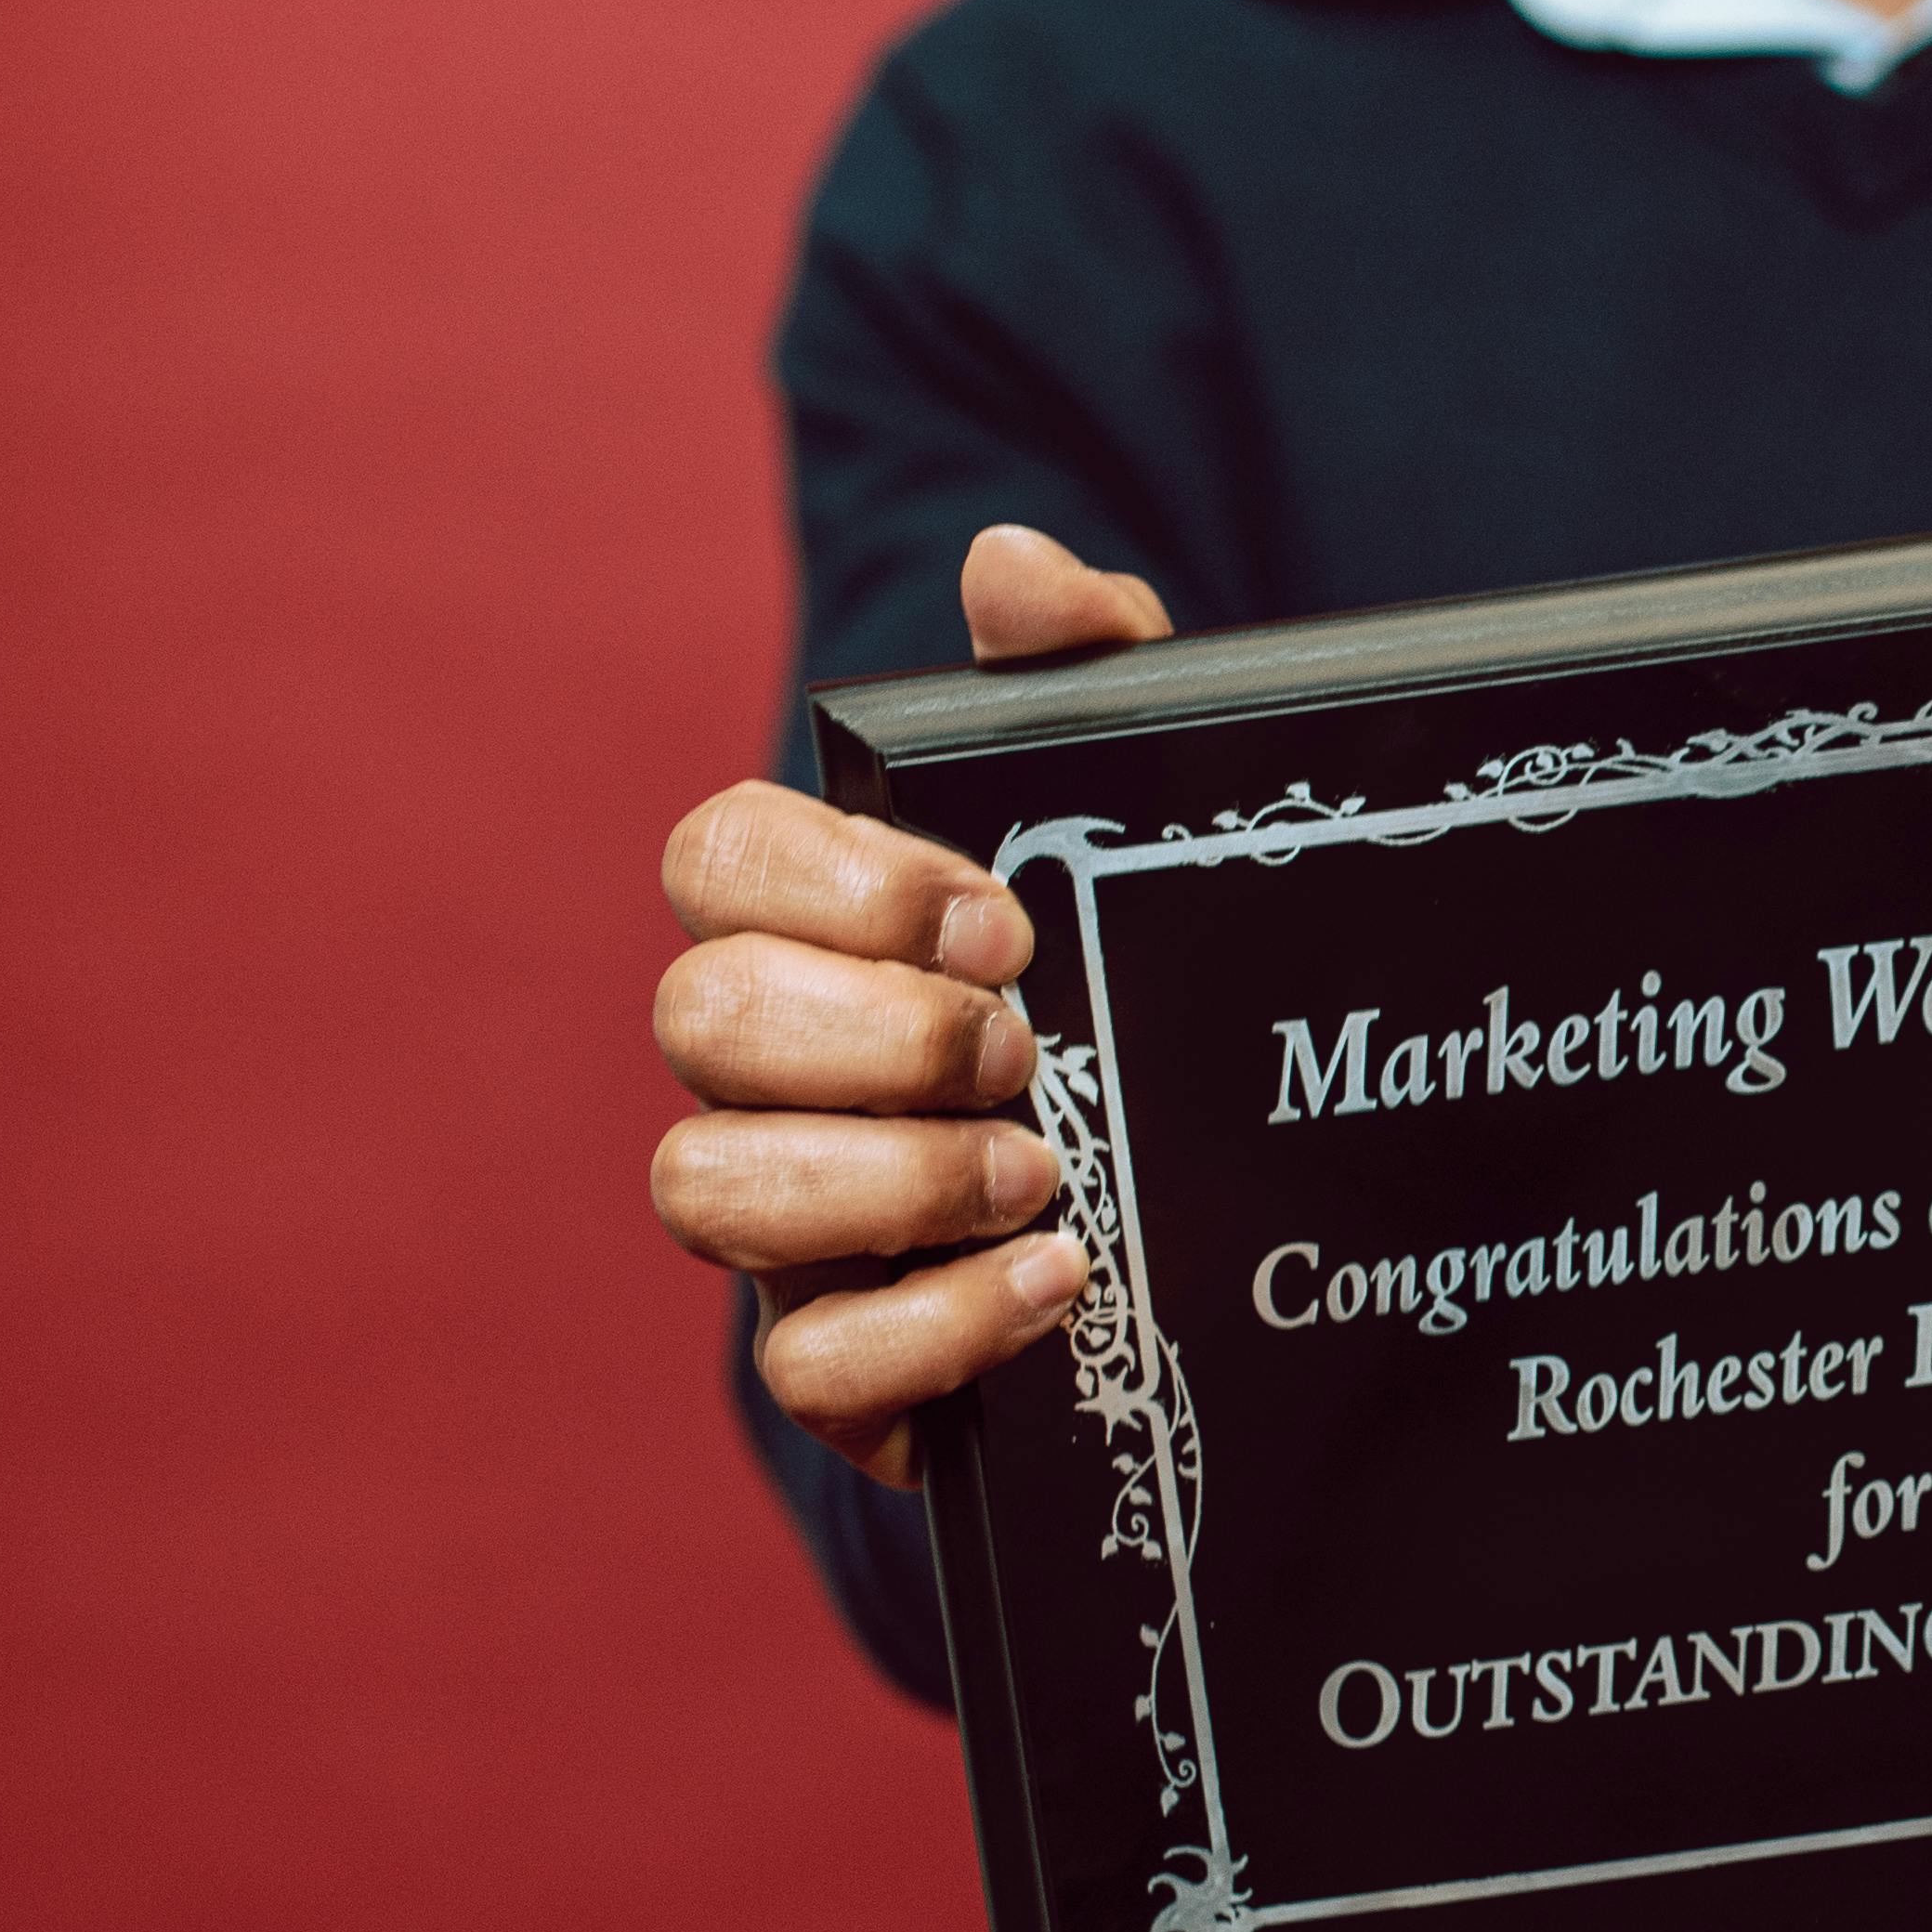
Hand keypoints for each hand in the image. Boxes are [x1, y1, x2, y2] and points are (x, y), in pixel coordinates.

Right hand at [649, 526, 1173, 1486]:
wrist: (1235, 1235)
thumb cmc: (1138, 995)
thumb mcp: (1148, 824)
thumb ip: (1091, 679)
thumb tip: (1011, 563)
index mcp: (817, 933)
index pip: (713, 860)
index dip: (834, 882)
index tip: (1001, 916)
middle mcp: (770, 1075)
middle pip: (696, 1020)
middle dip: (871, 1032)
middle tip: (1025, 1047)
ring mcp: (790, 1228)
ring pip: (699, 1189)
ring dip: (877, 1175)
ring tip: (1036, 1166)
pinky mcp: (850, 1369)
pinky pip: (803, 1368)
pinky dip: (932, 1326)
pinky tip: (1058, 1282)